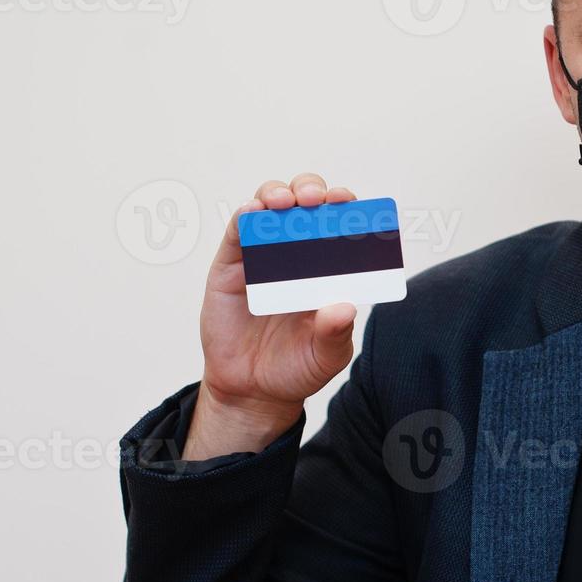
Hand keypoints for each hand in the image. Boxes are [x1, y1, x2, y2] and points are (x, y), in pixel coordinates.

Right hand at [185, 173, 359, 458]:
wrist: (252, 391)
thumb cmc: (296, 367)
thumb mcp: (326, 356)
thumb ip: (336, 334)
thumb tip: (345, 308)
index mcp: (330, 267)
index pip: (341, 224)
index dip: (347, 208)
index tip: (350, 204)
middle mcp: (298, 253)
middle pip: (306, 204)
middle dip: (313, 190)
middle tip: (318, 199)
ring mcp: (264, 255)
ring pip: (270, 207)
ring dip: (278, 194)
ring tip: (286, 202)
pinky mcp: (231, 265)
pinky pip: (238, 230)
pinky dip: (246, 215)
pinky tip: (253, 211)